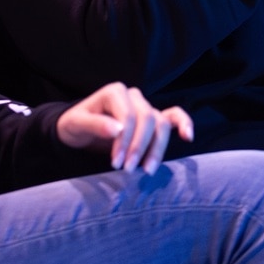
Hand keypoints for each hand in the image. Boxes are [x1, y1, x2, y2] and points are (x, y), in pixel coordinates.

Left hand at [56, 82, 194, 174]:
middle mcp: (133, 96)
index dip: (125, 141)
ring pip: (161, 124)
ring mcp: (145, 107)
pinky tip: (187, 137)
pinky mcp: (153, 119)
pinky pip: (173, 117)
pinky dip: (184, 123)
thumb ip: (94, 124)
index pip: (129, 117)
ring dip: (157, 148)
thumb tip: (117, 129)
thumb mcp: (76, 124)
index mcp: (115, 92)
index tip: (115, 163)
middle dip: (140, 147)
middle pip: (148, 120)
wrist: (78, 131)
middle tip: (128, 170)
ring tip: (146, 171)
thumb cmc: (76, 125)